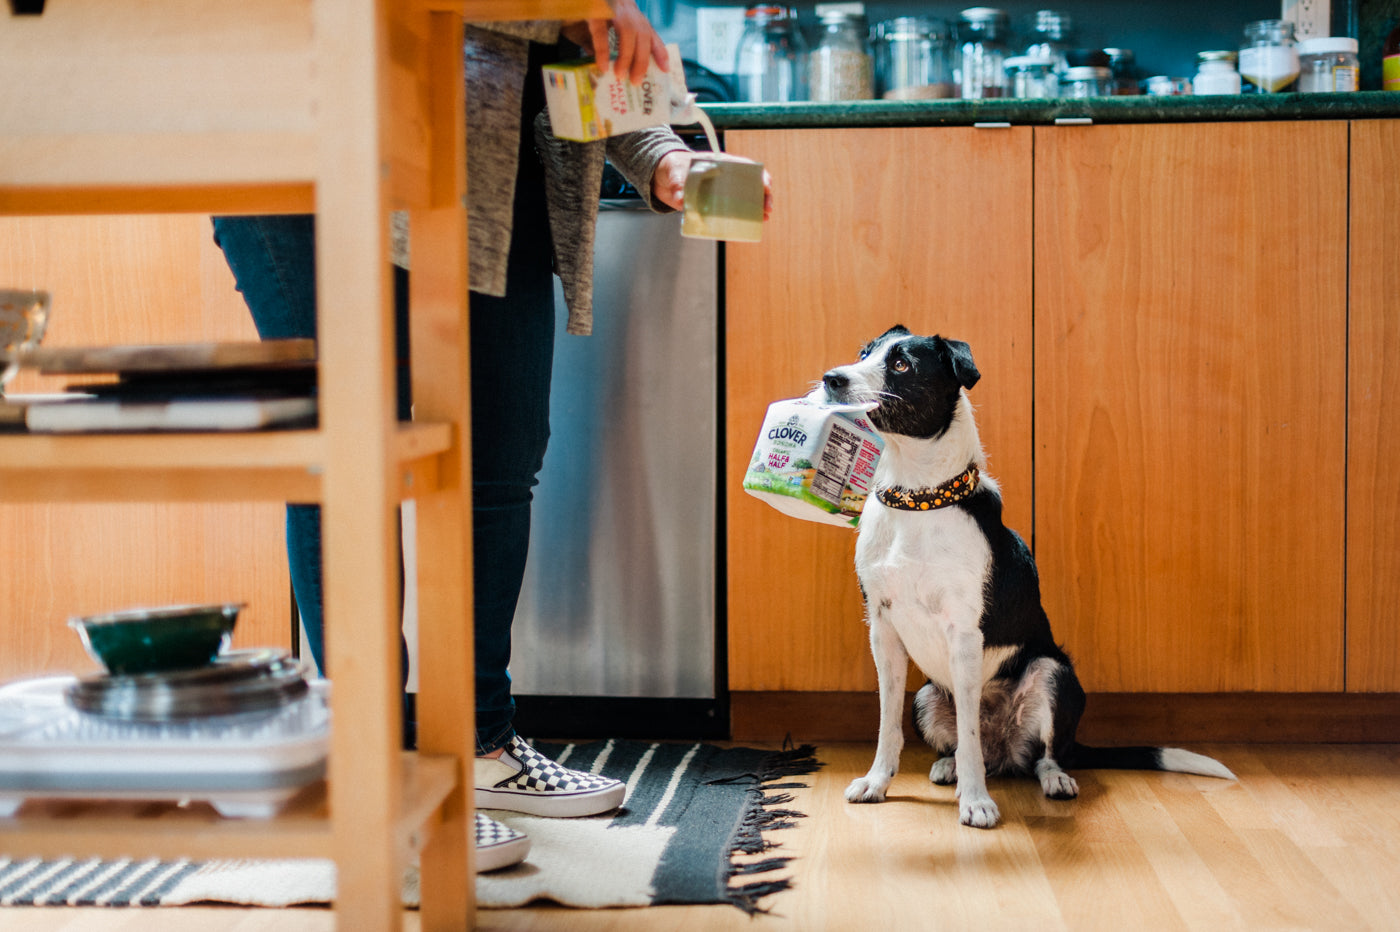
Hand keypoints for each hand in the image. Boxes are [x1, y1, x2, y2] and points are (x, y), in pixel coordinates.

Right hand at [562, 0, 668, 84]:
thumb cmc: (592, 7)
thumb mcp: (605, 22)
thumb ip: (609, 41)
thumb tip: (604, 66)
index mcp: (632, 14)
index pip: (650, 33)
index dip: (660, 51)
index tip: (666, 69)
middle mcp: (627, 10)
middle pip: (643, 34)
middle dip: (642, 60)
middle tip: (635, 81)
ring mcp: (613, 8)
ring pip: (628, 32)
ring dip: (626, 56)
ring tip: (620, 75)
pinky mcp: (595, 9)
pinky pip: (601, 31)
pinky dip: (603, 51)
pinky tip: (603, 66)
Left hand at [652, 150, 774, 220]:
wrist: (662, 178)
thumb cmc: (672, 168)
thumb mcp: (674, 173)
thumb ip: (677, 184)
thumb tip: (680, 199)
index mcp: (720, 164)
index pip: (746, 167)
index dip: (759, 175)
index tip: (765, 186)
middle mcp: (725, 177)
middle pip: (751, 184)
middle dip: (763, 196)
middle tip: (767, 209)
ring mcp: (720, 191)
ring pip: (745, 199)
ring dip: (756, 209)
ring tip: (764, 219)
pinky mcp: (713, 205)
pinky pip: (730, 211)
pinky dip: (740, 219)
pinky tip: (748, 227)